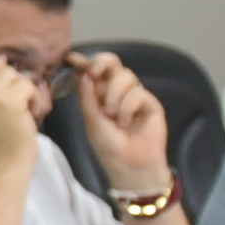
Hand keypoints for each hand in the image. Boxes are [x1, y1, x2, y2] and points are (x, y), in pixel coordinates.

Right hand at [0, 51, 48, 173]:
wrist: (4, 166)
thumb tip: (1, 65)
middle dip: (3, 70)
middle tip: (14, 87)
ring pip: (11, 73)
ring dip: (23, 87)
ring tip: (25, 106)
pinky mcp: (11, 103)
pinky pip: (28, 85)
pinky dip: (34, 98)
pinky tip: (32, 112)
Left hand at [72, 50, 170, 193]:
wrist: (130, 166)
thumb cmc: (109, 147)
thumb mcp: (92, 121)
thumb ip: (87, 97)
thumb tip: (83, 73)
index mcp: (100, 95)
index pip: (94, 72)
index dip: (84, 62)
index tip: (73, 58)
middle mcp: (117, 92)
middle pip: (113, 64)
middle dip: (102, 63)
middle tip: (95, 72)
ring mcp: (135, 96)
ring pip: (125, 76)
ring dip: (114, 94)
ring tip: (113, 116)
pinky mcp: (151, 103)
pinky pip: (138, 92)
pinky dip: (128, 107)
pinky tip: (127, 123)